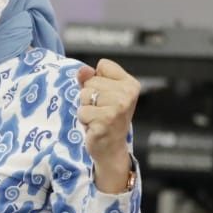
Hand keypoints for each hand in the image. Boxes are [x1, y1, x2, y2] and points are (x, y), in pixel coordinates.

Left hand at [76, 58, 138, 193]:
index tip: (105, 95)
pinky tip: (95, 126)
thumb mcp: (100, 94)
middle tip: (100, 110)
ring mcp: (118, 107)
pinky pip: (82, 111)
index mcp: (130, 84)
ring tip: (97, 117)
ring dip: (85, 109)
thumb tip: (83, 70)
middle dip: (88, 97)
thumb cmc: (105, 118)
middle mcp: (127, 94)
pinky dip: (84, 120)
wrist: (111, 147)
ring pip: (84, 95)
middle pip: (90, 81)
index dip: (96, 80)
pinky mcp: (106, 120)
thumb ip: (90, 78)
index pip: (103, 65)